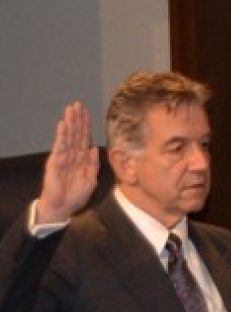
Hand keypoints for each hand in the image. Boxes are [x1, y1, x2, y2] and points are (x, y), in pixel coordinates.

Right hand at [36, 102, 99, 223]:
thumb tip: (94, 148)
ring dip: (70, 123)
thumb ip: (93, 164)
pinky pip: (59, 146)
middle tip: (78, 104)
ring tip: (71, 109)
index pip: (84, 138)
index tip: (87, 112)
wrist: (63, 207)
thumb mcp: (90, 179)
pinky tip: (63, 125)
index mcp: (82, 159)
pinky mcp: (55, 162)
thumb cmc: (76, 195)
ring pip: (68, 136)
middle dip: (77, 119)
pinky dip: (61, 135)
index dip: (86, 126)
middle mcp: (72, 155)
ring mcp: (63, 157)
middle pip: (76, 133)